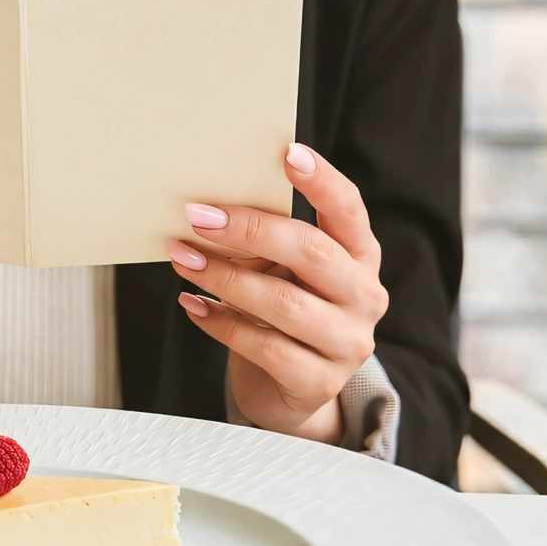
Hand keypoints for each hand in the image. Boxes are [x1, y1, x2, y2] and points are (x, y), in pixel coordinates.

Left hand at [168, 143, 387, 444]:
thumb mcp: (281, 273)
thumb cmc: (280, 317)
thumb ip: (265, 244)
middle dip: (249, 230)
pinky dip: (220, 322)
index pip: (349, 210)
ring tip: (182, 259)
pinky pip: (263, 346)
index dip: (322, 181)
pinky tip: (192, 305)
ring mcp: (347, 342)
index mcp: (359, 256)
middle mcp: (364, 296)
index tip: (288, 153)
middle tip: (198, 216)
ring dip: (223, 276)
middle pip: (311, 251)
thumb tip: (208, 212)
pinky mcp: (320, 383)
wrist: (289, 393)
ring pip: (282, 301)